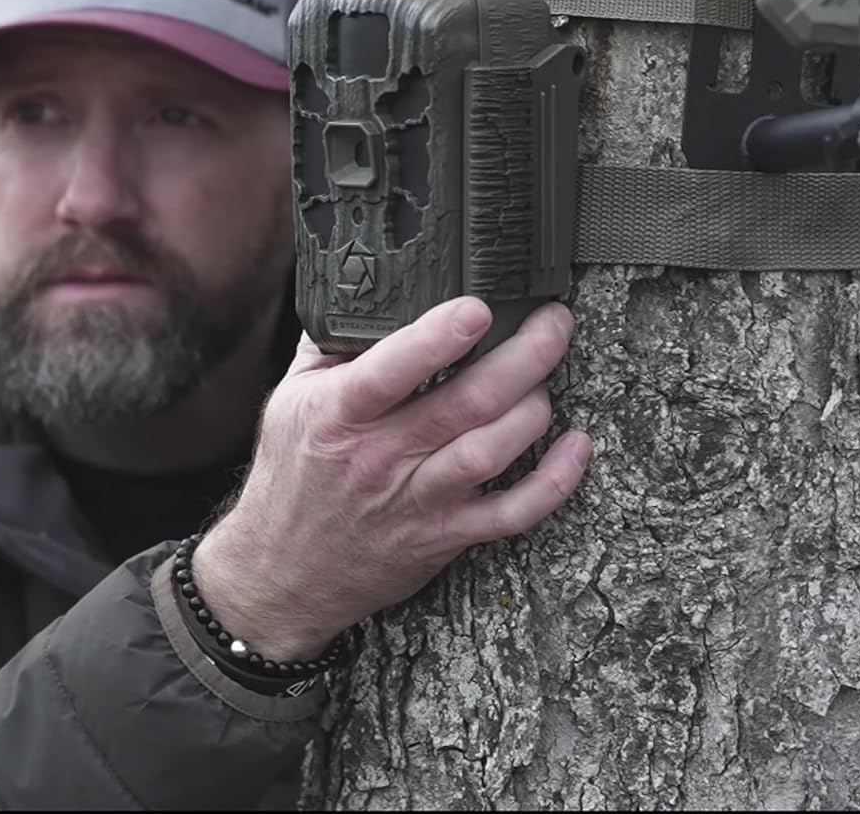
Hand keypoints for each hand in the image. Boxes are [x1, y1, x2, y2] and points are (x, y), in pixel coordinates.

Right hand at [192, 297, 590, 660]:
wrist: (282, 572)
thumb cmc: (292, 476)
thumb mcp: (291, 398)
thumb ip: (328, 342)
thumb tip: (363, 287)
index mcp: (339, 414)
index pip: (390, 372)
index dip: (436, 339)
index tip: (475, 307)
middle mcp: (382, 456)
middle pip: (464, 404)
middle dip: (521, 357)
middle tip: (553, 321)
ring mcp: (418, 499)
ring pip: (490, 452)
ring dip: (533, 410)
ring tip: (551, 374)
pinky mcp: (445, 535)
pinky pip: (511, 513)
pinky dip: (553, 483)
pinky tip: (577, 447)